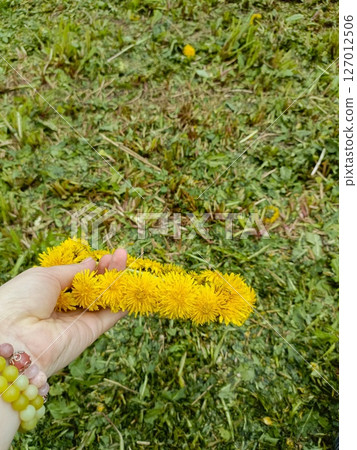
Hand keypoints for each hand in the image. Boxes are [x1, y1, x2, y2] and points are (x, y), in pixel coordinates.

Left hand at [0, 249, 126, 376]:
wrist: (15, 336)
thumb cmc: (21, 299)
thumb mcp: (45, 276)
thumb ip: (72, 270)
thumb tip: (91, 262)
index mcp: (50, 294)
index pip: (78, 279)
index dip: (92, 267)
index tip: (103, 256)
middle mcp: (66, 308)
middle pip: (94, 288)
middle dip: (107, 270)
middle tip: (119, 255)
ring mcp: (80, 320)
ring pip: (105, 298)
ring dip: (117, 280)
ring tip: (125, 260)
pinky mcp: (92, 332)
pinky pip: (111, 314)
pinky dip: (123, 300)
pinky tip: (130, 283)